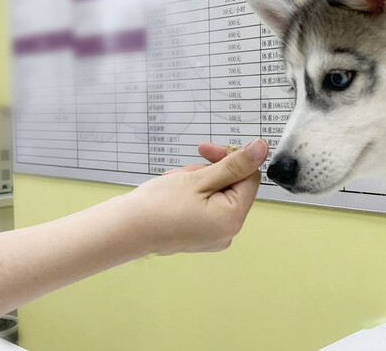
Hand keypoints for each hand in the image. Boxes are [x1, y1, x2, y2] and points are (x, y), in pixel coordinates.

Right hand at [121, 139, 268, 254]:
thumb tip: (261, 149)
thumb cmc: (157, 206)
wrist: (124, 230)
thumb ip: (233, 164)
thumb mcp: (198, 178)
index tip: (205, 150)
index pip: (248, 178)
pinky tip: (172, 193)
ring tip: (173, 183)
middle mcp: (227, 232)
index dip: (230, 159)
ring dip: (197, 181)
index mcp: (232, 219)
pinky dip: (192, 195)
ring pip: (216, 195)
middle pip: (232, 187)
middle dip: (209, 172)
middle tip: (183, 171)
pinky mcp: (199, 236)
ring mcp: (213, 237)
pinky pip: (205, 208)